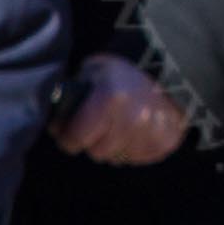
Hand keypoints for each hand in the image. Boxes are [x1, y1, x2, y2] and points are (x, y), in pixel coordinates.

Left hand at [50, 53, 186, 165]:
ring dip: (116, 146)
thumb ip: (71, 98)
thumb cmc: (121, 70)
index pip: (75, 140)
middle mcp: (133, 119)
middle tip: (100, 126)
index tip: (71, 132)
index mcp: (110, 99)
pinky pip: (140, 159)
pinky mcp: (167, 142)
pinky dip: (135, 149)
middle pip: (98, 153)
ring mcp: (153, 132)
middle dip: (94, 142)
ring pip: (119, 158)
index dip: (68, 137)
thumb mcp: (91, 72)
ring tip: (120, 127)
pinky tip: (137, 131)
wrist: (167, 65)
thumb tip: (56, 126)